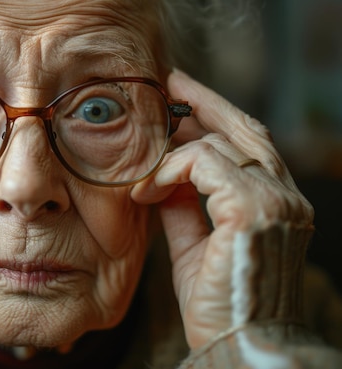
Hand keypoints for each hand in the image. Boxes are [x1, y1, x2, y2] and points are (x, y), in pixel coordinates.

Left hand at [132, 70, 313, 348]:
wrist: (237, 343)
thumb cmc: (217, 300)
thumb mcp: (194, 242)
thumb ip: (183, 204)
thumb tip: (161, 175)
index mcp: (275, 201)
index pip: (248, 142)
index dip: (215, 112)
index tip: (181, 94)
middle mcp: (285, 195)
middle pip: (244, 128)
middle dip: (202, 102)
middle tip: (167, 82)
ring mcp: (275, 200)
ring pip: (220, 144)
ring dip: (172, 150)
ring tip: (140, 163)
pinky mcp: (254, 210)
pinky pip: (203, 165)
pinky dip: (169, 171)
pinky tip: (146, 190)